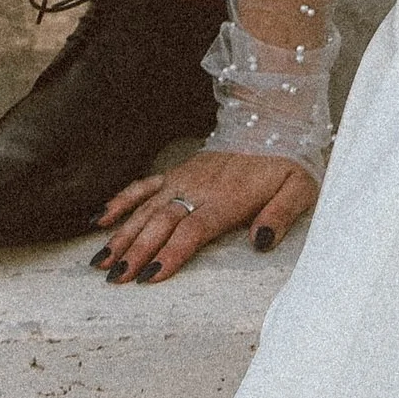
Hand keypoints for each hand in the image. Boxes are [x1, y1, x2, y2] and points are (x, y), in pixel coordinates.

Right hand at [93, 150, 316, 280]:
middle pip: (162, 223)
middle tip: (115, 278)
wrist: (272, 120)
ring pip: (147, 208)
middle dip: (137, 252)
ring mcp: (184, 179)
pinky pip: (144, 186)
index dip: (171, 253)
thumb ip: (280, 216)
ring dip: (122, 235)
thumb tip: (261, 243)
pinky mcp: (178, 172)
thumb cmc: (287, 161)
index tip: (150, 276)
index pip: (193, 230)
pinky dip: (121, 201)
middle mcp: (199, 189)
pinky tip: (99, 220)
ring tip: (100, 262)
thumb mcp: (299, 189)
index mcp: (228, 198)